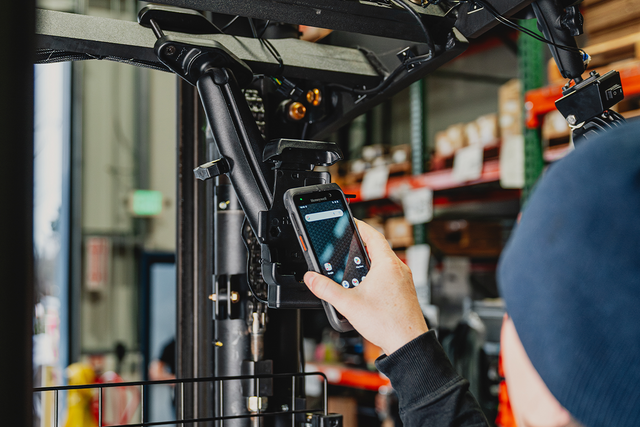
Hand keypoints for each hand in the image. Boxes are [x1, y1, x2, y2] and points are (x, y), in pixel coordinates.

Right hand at [304, 220, 427, 354]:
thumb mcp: (349, 304)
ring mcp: (404, 280)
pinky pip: (389, 274)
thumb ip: (326, 289)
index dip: (360, 226)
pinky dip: (376, 273)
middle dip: (361, 244)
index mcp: (387, 264)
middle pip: (378, 247)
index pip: (373, 234)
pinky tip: (366, 286)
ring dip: (369, 260)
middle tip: (348, 243)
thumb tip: (311, 278)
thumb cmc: (388, 323)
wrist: (408, 343)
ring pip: (384, 262)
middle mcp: (399, 269)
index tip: (350, 222)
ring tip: (353, 264)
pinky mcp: (405, 291)